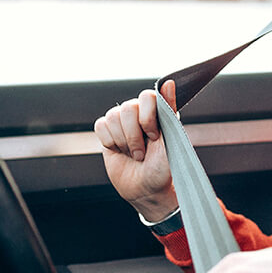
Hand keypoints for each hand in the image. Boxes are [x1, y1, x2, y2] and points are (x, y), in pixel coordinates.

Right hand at [93, 80, 177, 219]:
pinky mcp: (107, 132)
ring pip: (112, 117)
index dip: (147, 117)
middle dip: (133, 135)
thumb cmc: (163, 168)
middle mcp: (140, 114)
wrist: (146, 190)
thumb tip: (170, 82)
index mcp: (158, 112)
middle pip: (127, 108)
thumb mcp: (172, 140)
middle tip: (142, 152)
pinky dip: (109, 141)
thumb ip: (169, 109)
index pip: (147, 96)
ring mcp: (123, 122)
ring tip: (133, 153)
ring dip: (122, 141)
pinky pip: (100, 125)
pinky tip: (119, 150)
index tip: (154, 136)